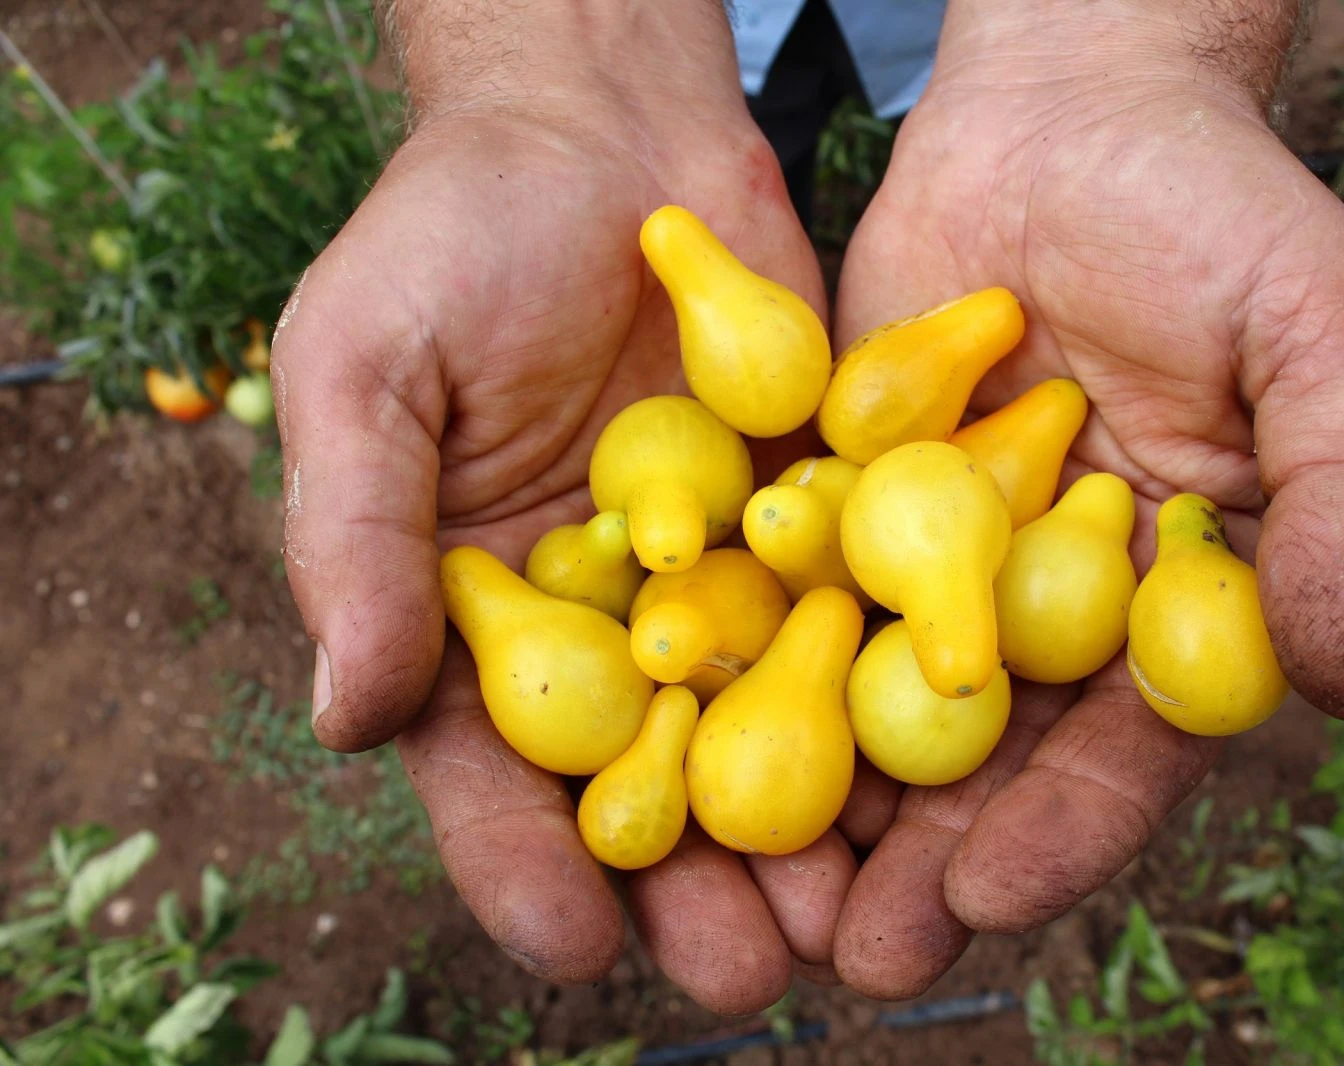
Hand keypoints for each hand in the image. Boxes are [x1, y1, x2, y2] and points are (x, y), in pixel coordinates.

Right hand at [270, 6, 860, 1011]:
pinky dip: (884, 691)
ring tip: (854, 920)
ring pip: (762, 726)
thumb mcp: (365, 369)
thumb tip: (346, 720)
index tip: (571, 942)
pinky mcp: (813, 516)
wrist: (603, 127)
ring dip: (805, 828)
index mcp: (476, 610)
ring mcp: (718, 574)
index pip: (490, 764)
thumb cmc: (450, 235)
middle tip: (748, 973)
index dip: (523, 861)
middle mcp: (605, 616)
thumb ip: (355, 540)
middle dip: (692, 885)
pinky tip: (931, 769)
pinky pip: (849, 614)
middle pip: (646, 779)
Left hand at [827, 0, 1343, 996]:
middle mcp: (1040, 599)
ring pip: (870, 693)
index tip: (992, 899)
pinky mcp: (840, 491)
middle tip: (857, 958)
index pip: (1119, 747)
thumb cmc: (1221, 211)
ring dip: (817, 791)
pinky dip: (744, 653)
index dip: (1063, 828)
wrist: (1071, 104)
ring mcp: (930, 550)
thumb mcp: (1325, 338)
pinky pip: (790, 581)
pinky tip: (686, 725)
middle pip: (980, 754)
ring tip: (753, 887)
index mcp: (1162, 601)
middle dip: (923, 857)